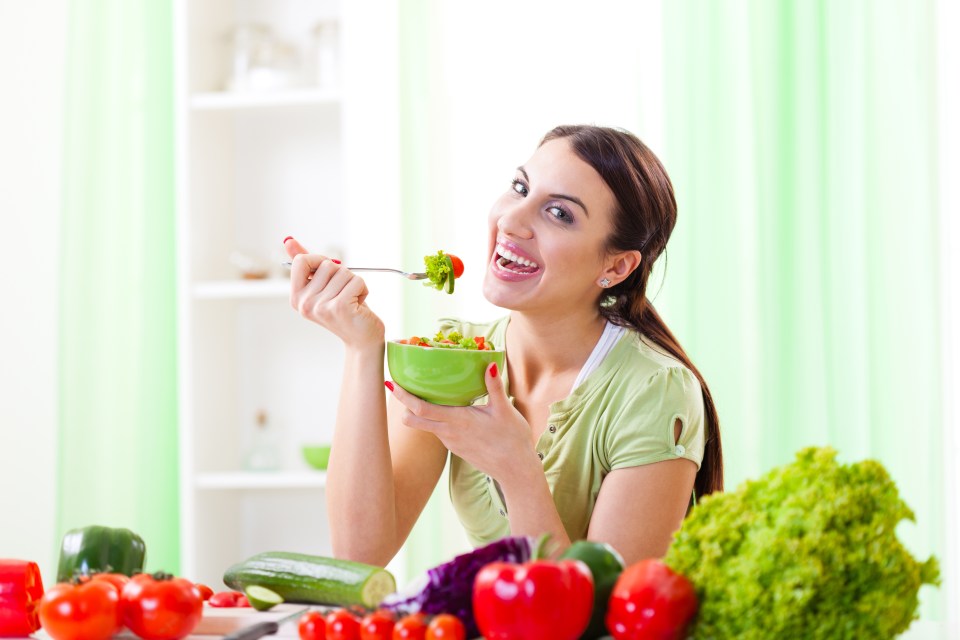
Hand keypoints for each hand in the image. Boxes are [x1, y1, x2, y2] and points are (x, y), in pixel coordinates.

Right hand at [284, 237, 384, 347]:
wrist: (362, 339)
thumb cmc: (344, 309)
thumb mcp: (322, 286)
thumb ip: (306, 265)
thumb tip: (289, 240)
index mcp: (296, 297)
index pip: (301, 261)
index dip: (319, 260)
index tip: (329, 272)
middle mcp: (304, 304)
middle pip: (327, 265)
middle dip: (342, 274)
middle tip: (343, 294)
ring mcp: (321, 307)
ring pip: (344, 272)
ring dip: (354, 283)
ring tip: (352, 300)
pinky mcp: (340, 307)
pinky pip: (356, 281)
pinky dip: (363, 289)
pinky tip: (359, 305)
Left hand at [387, 363, 538, 480]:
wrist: (516, 470)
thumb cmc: (512, 440)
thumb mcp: (505, 410)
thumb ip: (494, 387)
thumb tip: (490, 364)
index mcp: (458, 421)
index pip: (420, 410)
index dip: (403, 397)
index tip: (392, 383)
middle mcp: (448, 433)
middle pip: (413, 421)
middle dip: (402, 405)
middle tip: (398, 386)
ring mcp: (450, 443)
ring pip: (425, 426)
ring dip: (418, 412)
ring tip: (423, 393)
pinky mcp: (455, 448)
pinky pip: (438, 431)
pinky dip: (434, 419)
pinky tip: (446, 409)